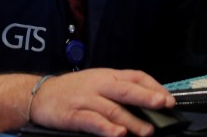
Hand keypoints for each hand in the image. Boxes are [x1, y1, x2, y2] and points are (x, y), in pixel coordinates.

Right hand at [0, 69, 174, 136]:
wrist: (38, 94)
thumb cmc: (71, 90)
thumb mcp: (96, 82)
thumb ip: (118, 90)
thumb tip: (149, 101)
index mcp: (106, 76)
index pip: (134, 76)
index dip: (152, 86)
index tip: (167, 98)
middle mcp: (97, 85)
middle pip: (125, 89)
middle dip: (145, 97)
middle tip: (163, 105)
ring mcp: (85, 100)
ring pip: (112, 108)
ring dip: (131, 120)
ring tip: (147, 131)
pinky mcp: (73, 115)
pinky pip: (92, 121)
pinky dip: (106, 128)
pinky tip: (117, 133)